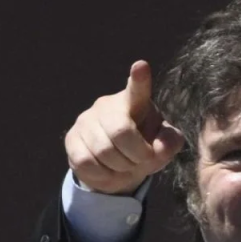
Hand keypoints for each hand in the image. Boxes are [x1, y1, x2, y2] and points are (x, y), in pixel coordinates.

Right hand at [64, 60, 184, 194]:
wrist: (117, 166)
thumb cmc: (144, 147)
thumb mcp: (162, 146)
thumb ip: (168, 143)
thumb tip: (158, 147)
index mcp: (136, 102)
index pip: (137, 89)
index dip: (139, 79)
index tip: (141, 67)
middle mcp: (108, 106)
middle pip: (121, 132)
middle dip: (137, 154)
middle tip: (141, 160)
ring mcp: (87, 120)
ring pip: (103, 151)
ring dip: (121, 167)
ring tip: (125, 165)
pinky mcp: (72, 139)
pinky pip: (86, 161)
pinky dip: (102, 174)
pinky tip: (107, 170)